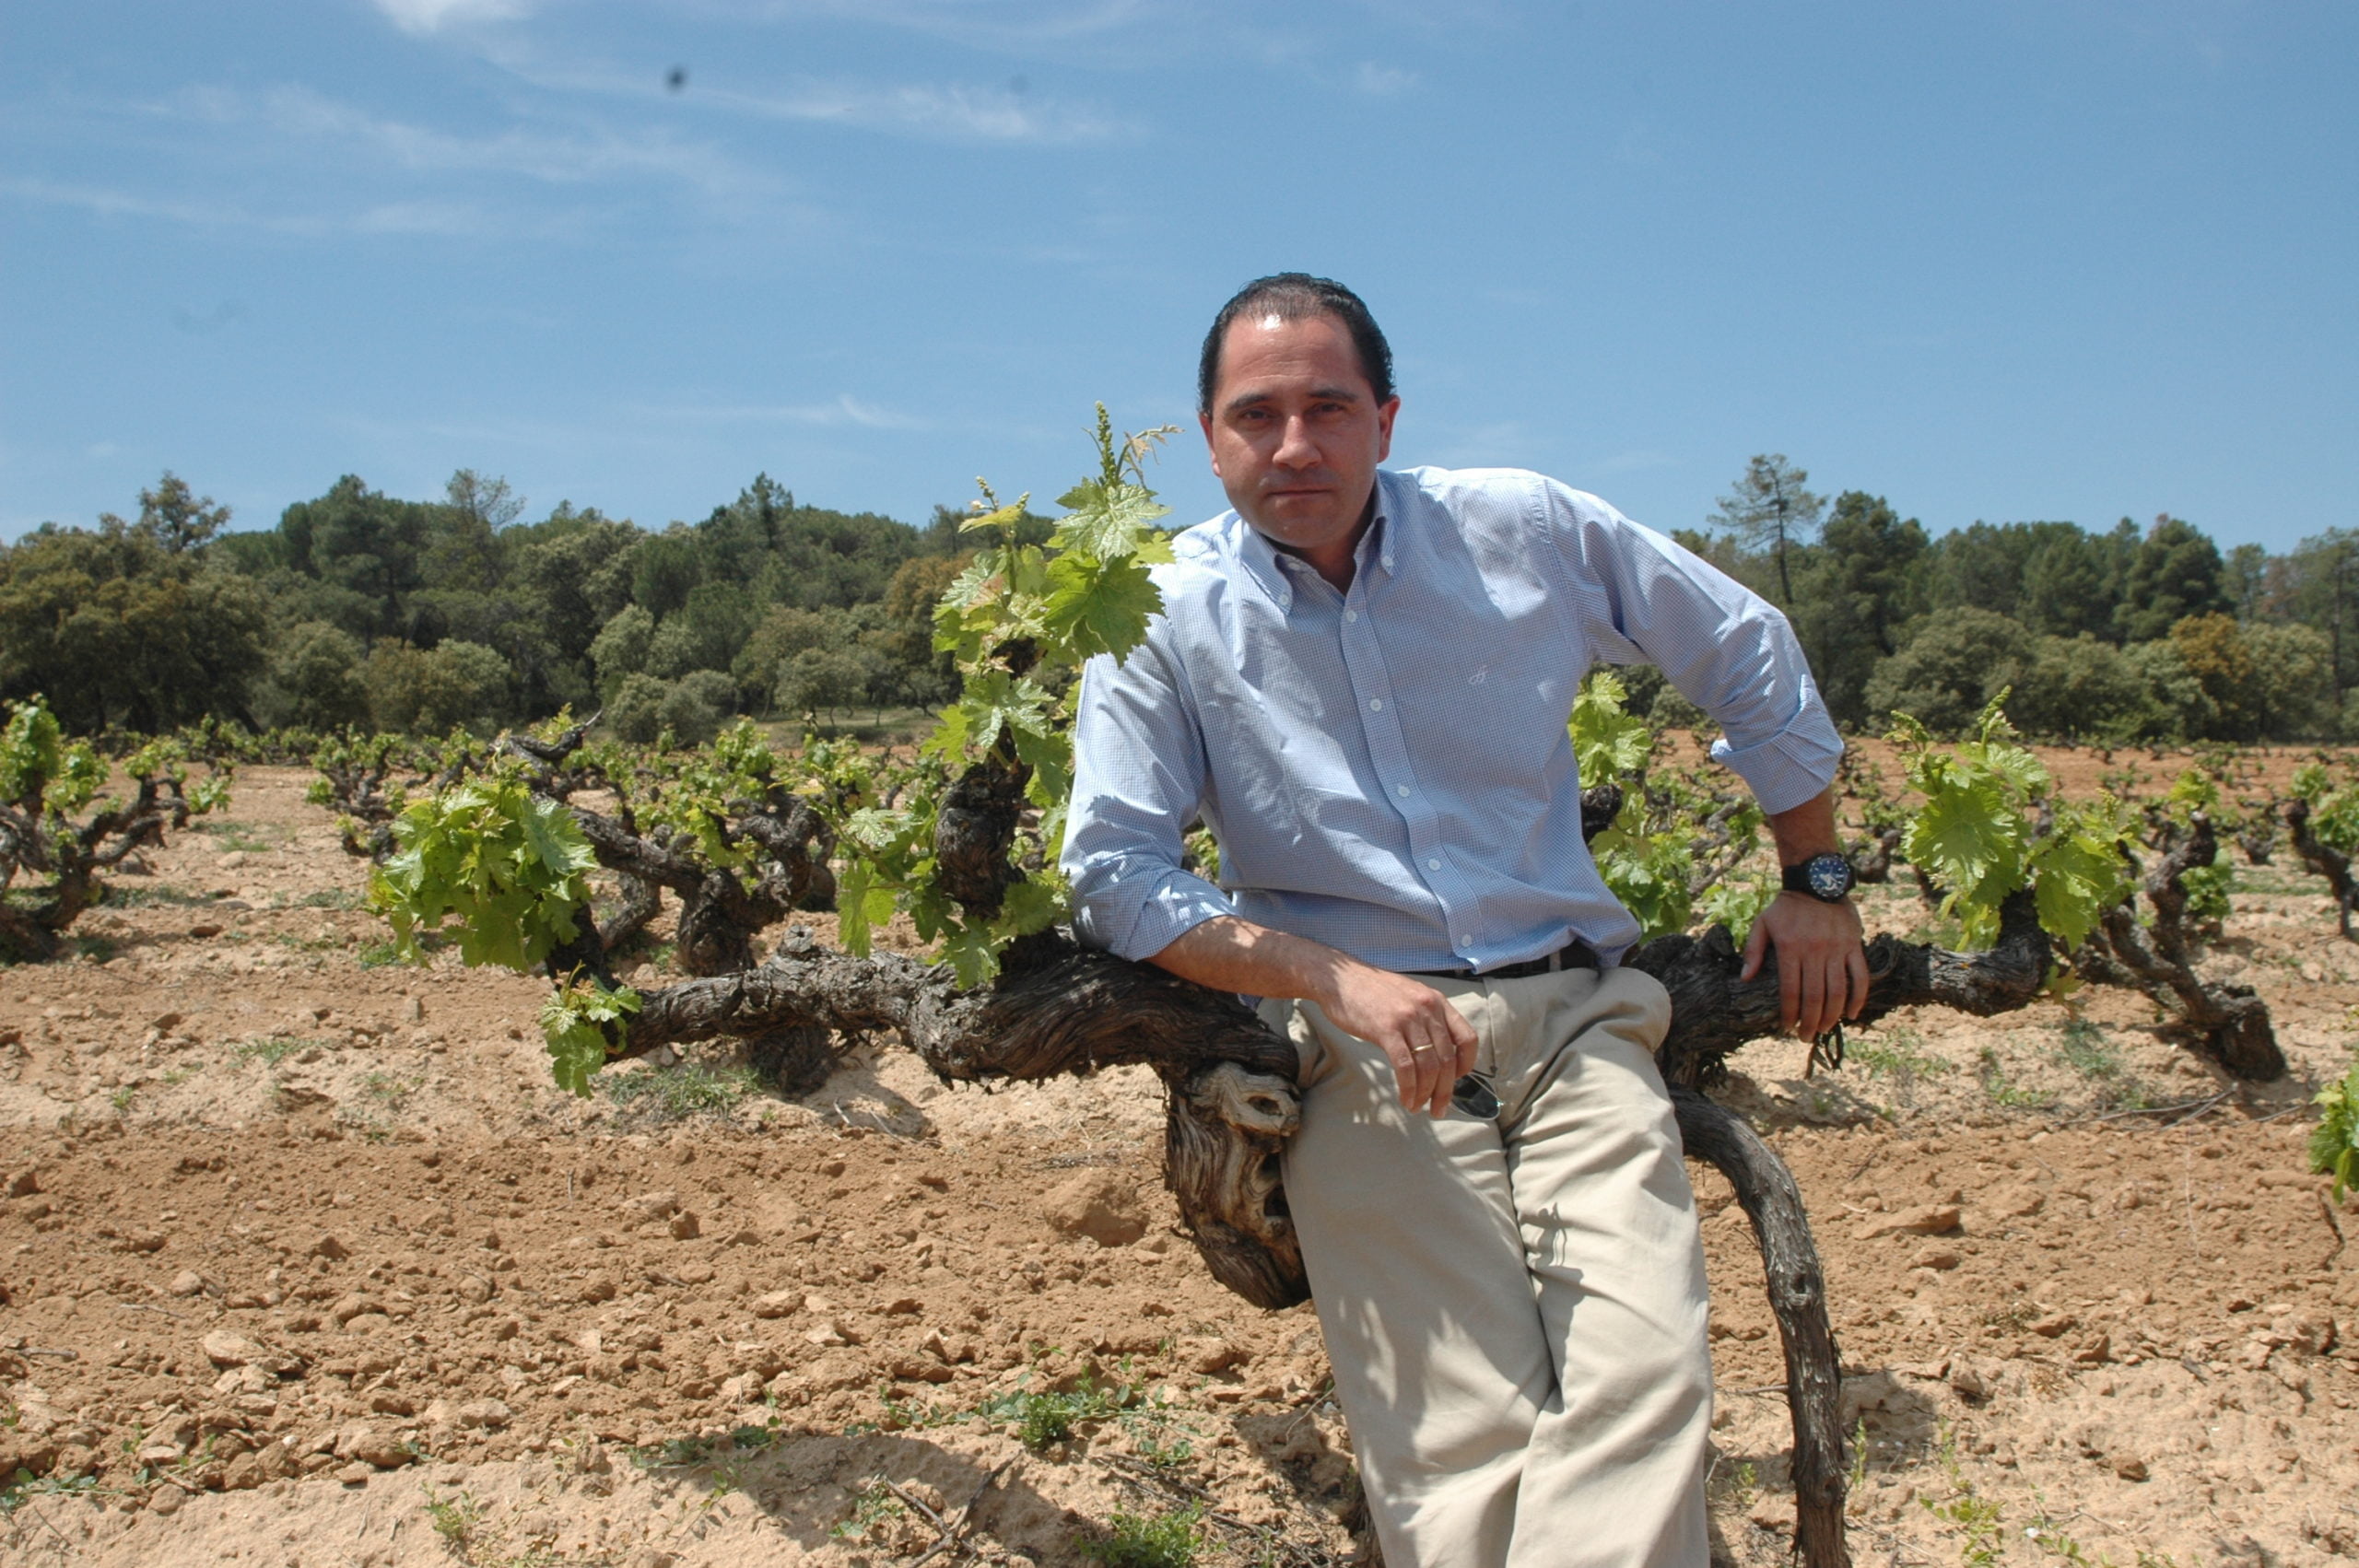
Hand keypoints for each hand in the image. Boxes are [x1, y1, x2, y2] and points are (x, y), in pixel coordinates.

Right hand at [1314, 961, 1479, 1118]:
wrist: (1339, 978)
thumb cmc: (1371, 991)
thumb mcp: (1409, 997)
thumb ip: (1425, 1019)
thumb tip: (1435, 1051)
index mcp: (1437, 1002)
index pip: (1468, 1038)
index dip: (1466, 1064)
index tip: (1454, 1080)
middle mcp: (1428, 1009)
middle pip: (1447, 1059)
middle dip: (1445, 1090)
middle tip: (1438, 1109)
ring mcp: (1408, 1019)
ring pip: (1429, 1066)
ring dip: (1426, 1093)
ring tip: (1418, 1107)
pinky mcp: (1386, 1029)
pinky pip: (1405, 1066)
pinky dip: (1409, 1088)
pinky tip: (1405, 1098)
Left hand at [1740, 892, 1868, 1039]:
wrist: (1817, 880)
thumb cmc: (1786, 906)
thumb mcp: (1763, 923)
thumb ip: (1754, 951)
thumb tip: (1745, 979)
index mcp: (1791, 948)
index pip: (1791, 990)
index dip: (1790, 1013)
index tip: (1787, 1029)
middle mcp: (1815, 951)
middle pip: (1814, 996)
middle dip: (1809, 1022)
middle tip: (1805, 1037)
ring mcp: (1837, 949)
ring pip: (1837, 991)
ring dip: (1831, 1015)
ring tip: (1824, 1030)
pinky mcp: (1854, 945)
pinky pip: (1860, 976)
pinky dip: (1858, 997)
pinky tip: (1851, 1014)